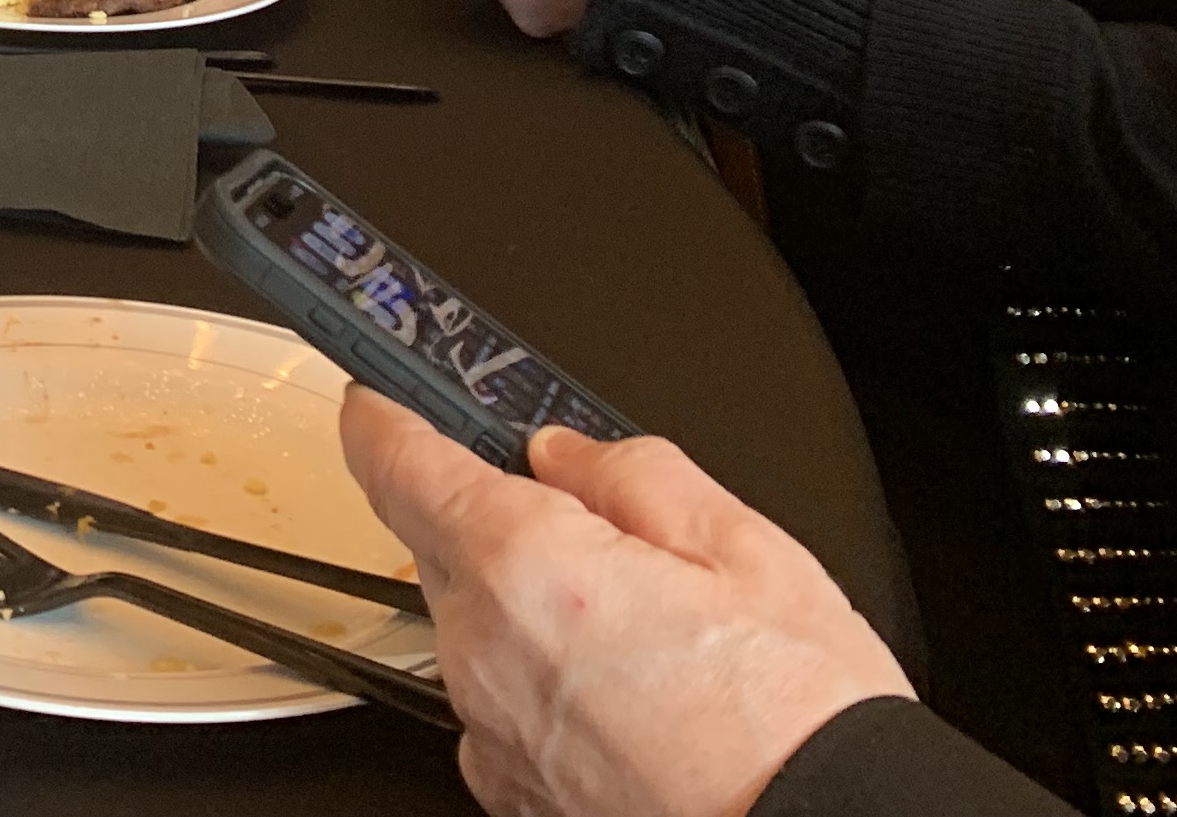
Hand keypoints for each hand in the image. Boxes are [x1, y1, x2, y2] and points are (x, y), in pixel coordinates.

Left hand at [339, 389, 908, 816]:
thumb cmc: (798, 722)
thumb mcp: (745, 547)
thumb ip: (633, 473)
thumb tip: (568, 452)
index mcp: (526, 567)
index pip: (397, 461)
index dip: (385, 418)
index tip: (378, 400)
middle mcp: (484, 654)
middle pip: (449, 549)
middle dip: (507, 526)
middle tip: (612, 544)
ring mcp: (493, 734)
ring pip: (481, 631)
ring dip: (534, 615)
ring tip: (652, 644)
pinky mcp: (515, 796)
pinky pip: (504, 709)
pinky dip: (547, 692)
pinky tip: (633, 706)